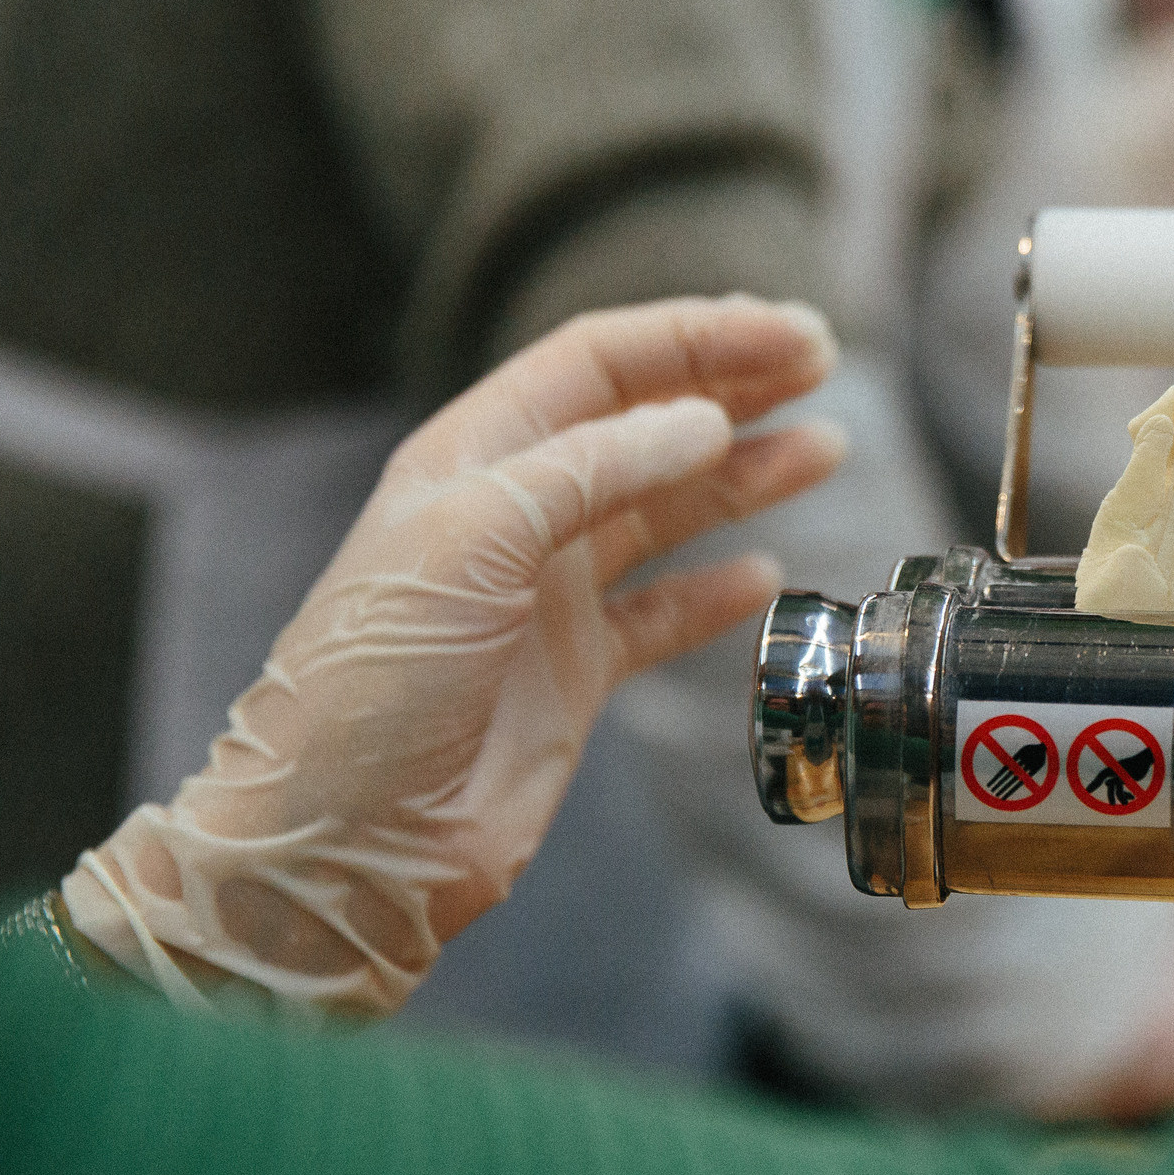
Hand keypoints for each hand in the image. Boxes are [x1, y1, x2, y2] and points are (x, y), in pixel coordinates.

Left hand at [63, 296, 843, 1018]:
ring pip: (669, 510)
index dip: (698, 339)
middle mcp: (516, 514)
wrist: (345, 840)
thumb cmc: (374, 682)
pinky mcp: (576, 672)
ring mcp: (549, 595)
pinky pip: (664, 612)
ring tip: (827, 449)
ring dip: (746, 476)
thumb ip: (592, 471)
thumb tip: (704, 424)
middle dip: (734, 386)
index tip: (788, 334)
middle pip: (644, 423)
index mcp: (475, 458)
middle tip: (824, 363)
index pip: (601, 363)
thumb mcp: (472, 543)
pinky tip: (765, 572)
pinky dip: (717, 590)